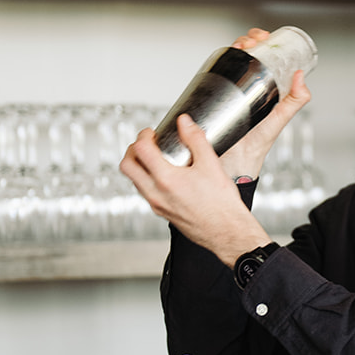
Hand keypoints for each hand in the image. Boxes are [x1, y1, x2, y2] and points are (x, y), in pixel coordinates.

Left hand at [120, 113, 270, 267]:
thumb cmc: (222, 204)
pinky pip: (145, 193)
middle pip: (127, 166)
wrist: (227, 232)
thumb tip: (184, 122)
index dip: (143, 135)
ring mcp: (157, 206)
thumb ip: (195, 139)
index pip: (140, 150)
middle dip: (133, 150)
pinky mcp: (162, 213)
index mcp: (166, 180)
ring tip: (156, 158)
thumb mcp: (211, 164)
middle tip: (146, 144)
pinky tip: (166, 176)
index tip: (152, 133)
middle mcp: (156, 194)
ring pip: (134, 181)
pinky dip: (148, 180)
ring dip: (139, 166)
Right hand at [216, 28, 311, 180]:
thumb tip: (301, 77)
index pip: (264, 59)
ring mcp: (229, 90)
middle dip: (248, 40)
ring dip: (234, 47)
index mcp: (264, 90)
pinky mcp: (214, 96)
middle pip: (246, 55)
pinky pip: (214, 74)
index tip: (264, 38)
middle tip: (251, 41)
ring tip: (240, 45)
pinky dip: (216, 61)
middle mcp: (246, 88)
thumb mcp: (280, 119)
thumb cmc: (257, 145)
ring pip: (230, 61)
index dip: (264, 44)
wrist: (234, 162)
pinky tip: (221, 56)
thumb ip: (294, 101)